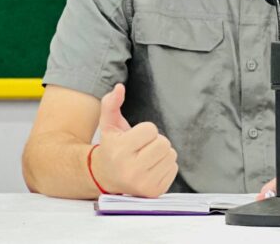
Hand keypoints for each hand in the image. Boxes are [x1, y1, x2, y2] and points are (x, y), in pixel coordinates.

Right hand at [91, 83, 178, 197]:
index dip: (144, 130)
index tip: (133, 138)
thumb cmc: (111, 146)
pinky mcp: (154, 192)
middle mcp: (131, 170)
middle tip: (141, 148)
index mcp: (120, 151)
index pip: (151, 130)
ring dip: (162, 153)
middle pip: (164, 143)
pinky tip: (150, 168)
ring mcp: (143, 184)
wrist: (105, 176)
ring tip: (146, 157)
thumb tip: (120, 87)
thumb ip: (111, 103)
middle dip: (155, 141)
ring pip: (171, 155)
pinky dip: (165, 165)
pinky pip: (173, 169)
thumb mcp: (108, 124)